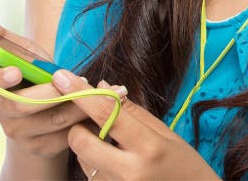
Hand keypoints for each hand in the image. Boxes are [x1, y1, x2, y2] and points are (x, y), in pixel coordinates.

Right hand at [0, 16, 125, 159]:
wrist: (47, 112)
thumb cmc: (33, 75)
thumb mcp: (21, 53)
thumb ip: (1, 36)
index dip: (1, 78)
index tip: (16, 70)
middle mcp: (0, 111)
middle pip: (23, 105)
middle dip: (53, 91)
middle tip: (80, 77)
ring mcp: (19, 133)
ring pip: (52, 120)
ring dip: (80, 104)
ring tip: (101, 90)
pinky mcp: (40, 148)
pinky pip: (66, 136)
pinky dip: (86, 121)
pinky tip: (101, 110)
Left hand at [51, 69, 220, 179]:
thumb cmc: (184, 165)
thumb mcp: (167, 134)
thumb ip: (133, 112)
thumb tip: (103, 86)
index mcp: (149, 147)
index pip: (107, 114)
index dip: (82, 93)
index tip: (63, 77)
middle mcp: (129, 171)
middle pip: (81, 141)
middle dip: (79, 125)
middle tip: (91, 120)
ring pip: (82, 158)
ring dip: (88, 144)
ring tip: (112, 144)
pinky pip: (89, 174)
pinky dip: (95, 162)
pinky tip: (114, 160)